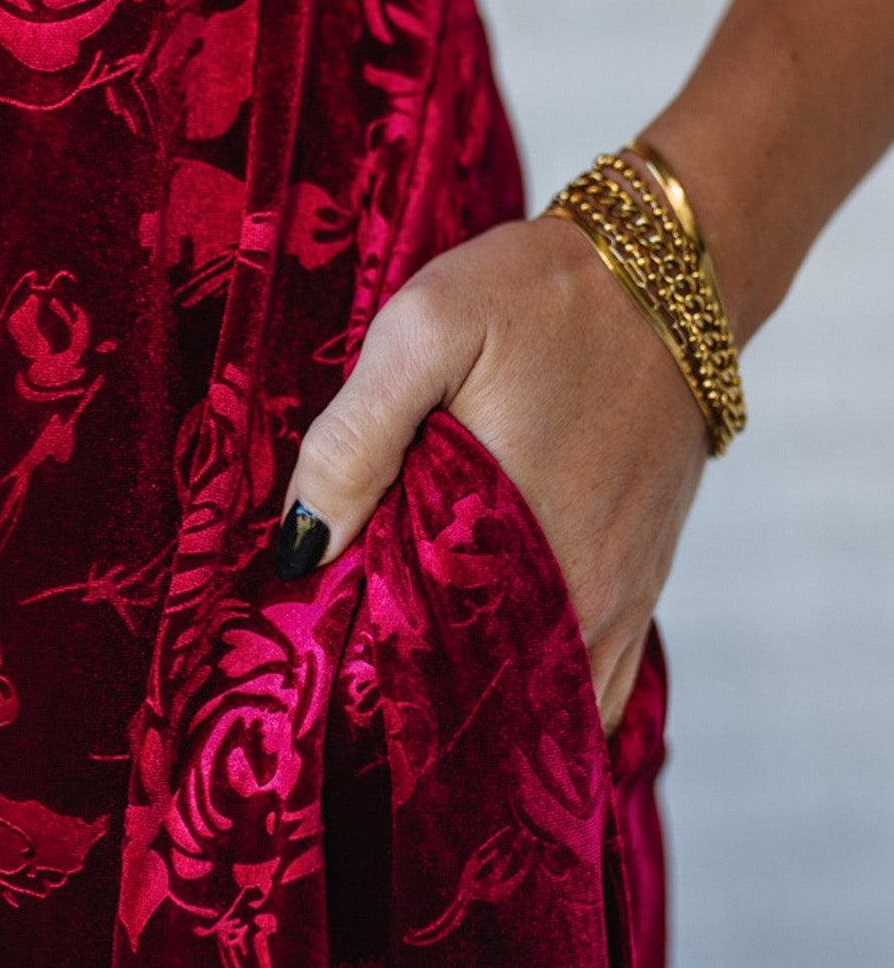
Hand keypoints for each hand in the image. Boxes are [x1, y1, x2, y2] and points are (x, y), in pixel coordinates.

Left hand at [272, 213, 711, 734]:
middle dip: (420, 695)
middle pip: (486, 694)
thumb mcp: (425, 329)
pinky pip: (600, 679)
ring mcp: (623, 596)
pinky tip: (493, 663)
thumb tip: (300, 546)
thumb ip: (355, 436)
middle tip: (358, 668)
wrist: (668, 271)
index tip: (321, 652)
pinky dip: (545, 685)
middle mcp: (582, 592)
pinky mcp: (644, 579)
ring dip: (485, 696)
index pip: (424, 661)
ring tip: (417, 669)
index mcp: (513, 541)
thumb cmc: (538, 295)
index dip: (365, 669)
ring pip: (544, 696)